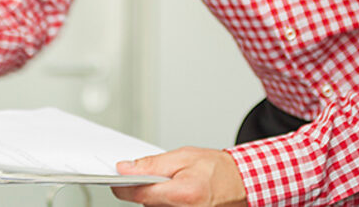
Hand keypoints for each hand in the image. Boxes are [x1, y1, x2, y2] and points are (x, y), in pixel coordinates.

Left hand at [111, 147, 247, 206]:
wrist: (242, 183)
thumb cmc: (218, 169)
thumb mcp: (184, 156)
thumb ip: (152, 164)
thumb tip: (125, 168)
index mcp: (184, 194)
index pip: (137, 194)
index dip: (122, 185)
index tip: (116, 177)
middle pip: (144, 203)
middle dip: (146, 188)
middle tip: (162, 176)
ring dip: (157, 197)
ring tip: (176, 185)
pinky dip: (165, 203)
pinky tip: (178, 195)